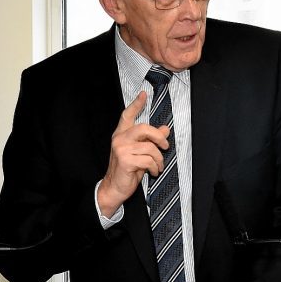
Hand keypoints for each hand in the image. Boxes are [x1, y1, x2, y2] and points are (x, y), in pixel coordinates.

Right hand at [97, 91, 169, 216]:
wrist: (115, 188)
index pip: (127, 115)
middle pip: (144, 128)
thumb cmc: (127, 170)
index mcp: (121, 134)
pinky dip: (155, 167)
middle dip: (159, 137)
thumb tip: (165, 129)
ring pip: (150, 148)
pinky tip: (153, 172)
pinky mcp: (125, 160)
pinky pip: (148, 160)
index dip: (136, 104)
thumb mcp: (141, 152)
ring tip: (158, 166)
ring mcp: (121, 149)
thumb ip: (151, 140)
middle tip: (165, 147)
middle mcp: (120, 139)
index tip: (143, 94)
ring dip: (159, 159)